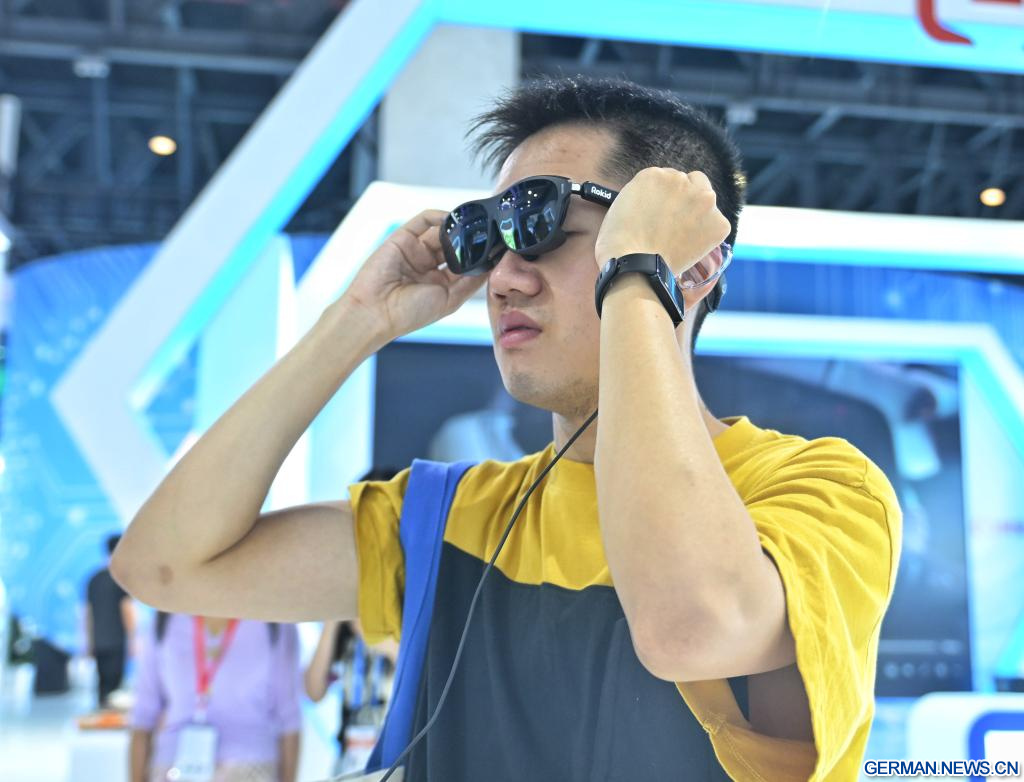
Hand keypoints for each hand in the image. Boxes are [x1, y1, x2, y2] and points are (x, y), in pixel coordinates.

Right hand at [341, 209, 486, 344]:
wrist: (376, 311)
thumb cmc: (410, 313)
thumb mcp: (450, 300)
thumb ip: (470, 282)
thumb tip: (491, 265)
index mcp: (440, 284)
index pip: (465, 264)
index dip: (480, 255)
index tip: (499, 247)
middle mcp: (428, 266)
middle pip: (455, 245)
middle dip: (471, 238)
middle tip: (491, 229)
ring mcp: (416, 251)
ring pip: (442, 232)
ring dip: (457, 227)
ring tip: (475, 222)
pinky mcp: (403, 238)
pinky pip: (423, 221)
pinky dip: (438, 216)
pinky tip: (453, 218)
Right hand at [594, 168, 730, 276]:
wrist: (634, 267)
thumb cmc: (619, 243)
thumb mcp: (623, 205)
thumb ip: (644, 196)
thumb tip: (657, 203)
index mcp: (654, 174)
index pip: (667, 179)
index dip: (665, 198)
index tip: (663, 212)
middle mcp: (681, 180)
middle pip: (691, 182)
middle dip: (685, 198)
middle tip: (676, 221)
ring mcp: (703, 200)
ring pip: (707, 199)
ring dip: (699, 212)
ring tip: (684, 235)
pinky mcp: (718, 222)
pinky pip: (717, 224)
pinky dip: (709, 235)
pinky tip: (692, 246)